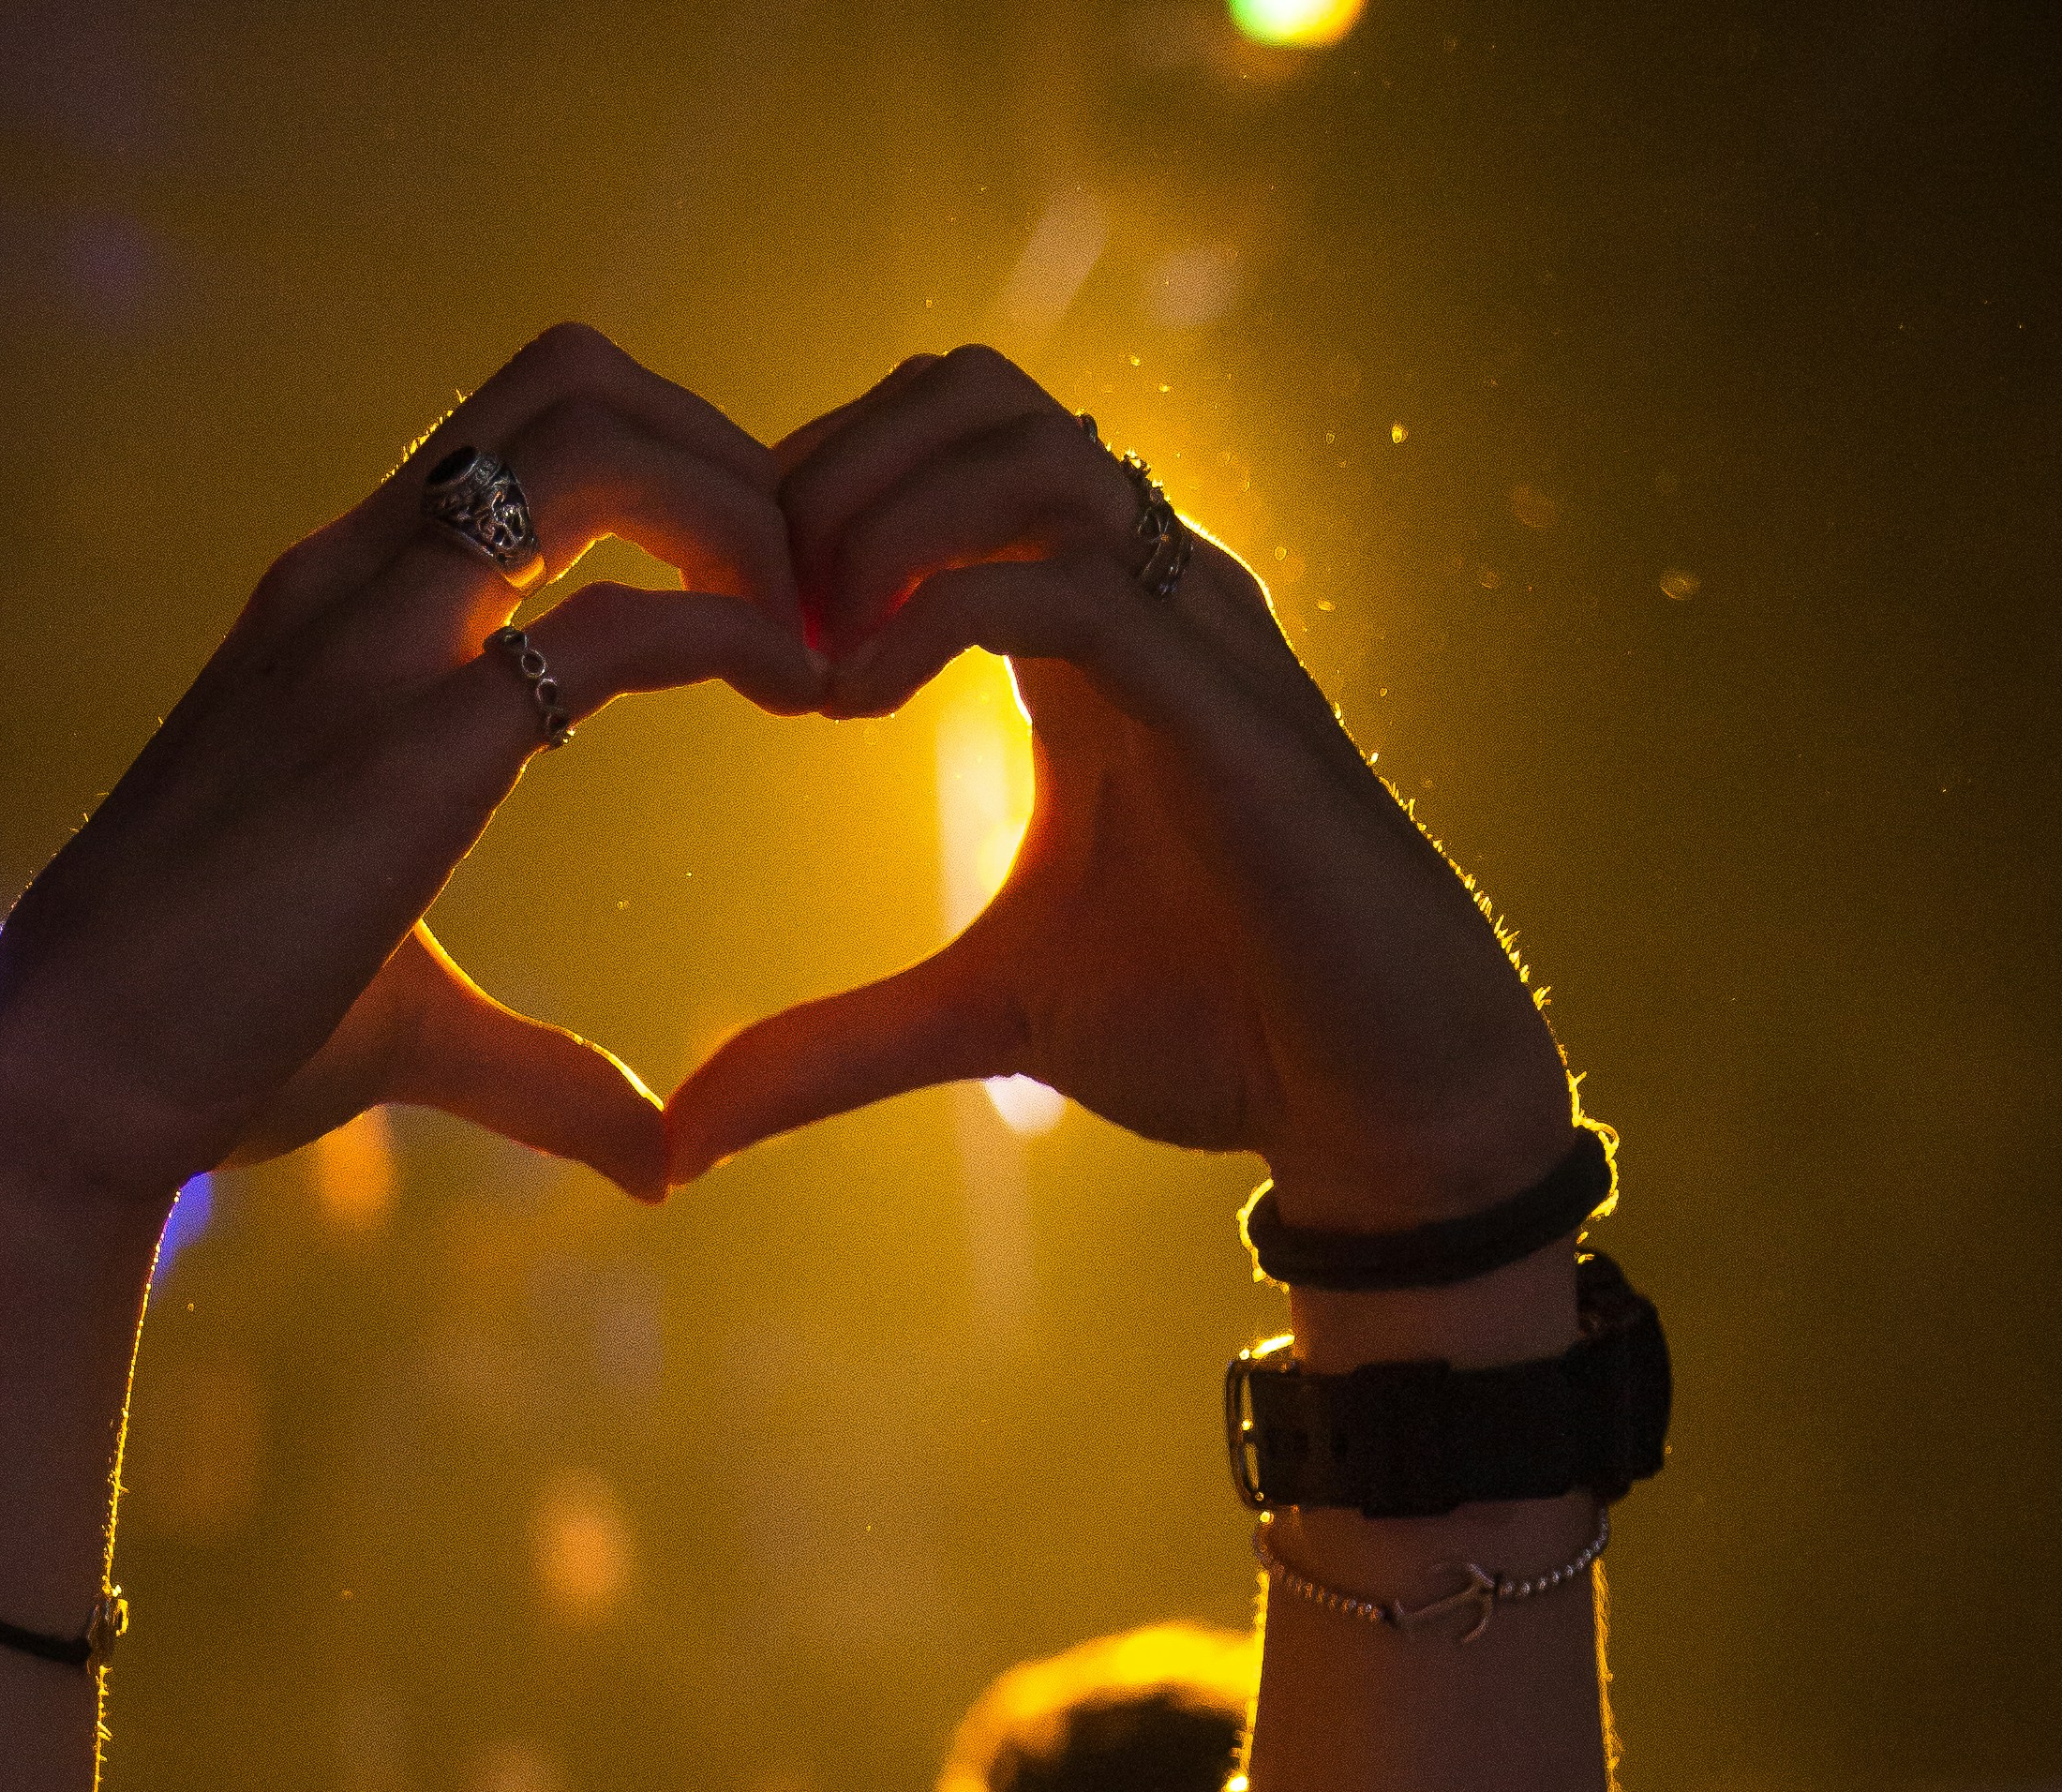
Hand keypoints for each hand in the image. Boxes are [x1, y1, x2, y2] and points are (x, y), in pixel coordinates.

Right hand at [0, 325, 822, 1230]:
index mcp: (337, 606)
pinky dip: (740, 630)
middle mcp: (353, 579)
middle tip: (811, 593)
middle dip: (725, 451)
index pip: (522, 434)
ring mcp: (375, 644)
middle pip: (574, 380)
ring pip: (596, 441)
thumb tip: (656, 1156)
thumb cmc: (206, 1052)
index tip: (758, 600)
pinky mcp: (410, 744)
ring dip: (743, 505)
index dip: (669, 475)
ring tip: (816, 629)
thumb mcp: (405, 1030)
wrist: (68, 1084)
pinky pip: (609, 622)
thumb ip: (541, 1071)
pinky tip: (803, 693)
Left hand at [665, 350, 1569, 1216]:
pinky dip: (940, 610)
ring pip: (1023, 448)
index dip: (816, 494)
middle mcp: (1147, 586)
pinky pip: (1070, 580)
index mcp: (1088, 620)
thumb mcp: (981, 1022)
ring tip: (806, 645)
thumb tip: (688, 1130)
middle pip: (971, 392)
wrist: (1372, 1087)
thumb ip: (834, 1047)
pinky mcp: (1223, 699)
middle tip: (750, 605)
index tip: (732, 619)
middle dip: (832, 471)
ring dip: (880, 517)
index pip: (942, 441)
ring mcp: (1195, 626)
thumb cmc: (1214, 1026)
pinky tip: (855, 698)